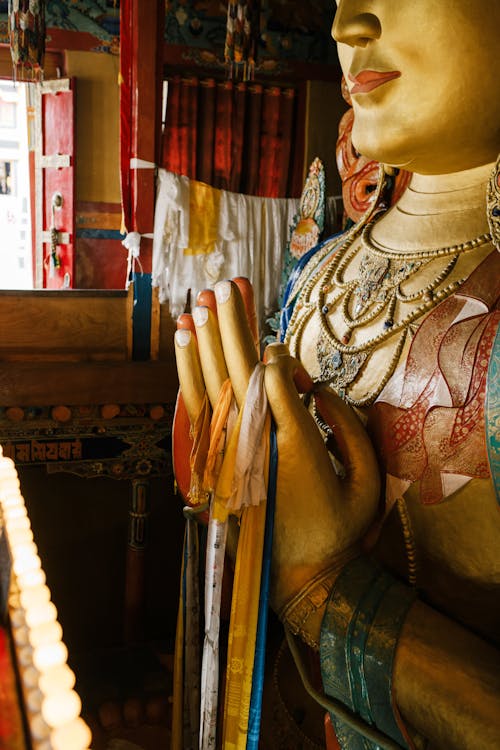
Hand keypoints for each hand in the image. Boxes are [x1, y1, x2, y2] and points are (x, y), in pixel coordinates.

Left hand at [174, 280, 379, 611]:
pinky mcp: (213, 467)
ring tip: (198, 304)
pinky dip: (188, 378)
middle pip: (236, 374)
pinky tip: (184, 346)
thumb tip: (318, 390)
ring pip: (209, 389)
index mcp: (294, 450)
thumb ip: (350, 428)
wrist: (305, 579)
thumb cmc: (343, 529)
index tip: (273, 339)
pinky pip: (195, 414)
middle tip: (226, 286)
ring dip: (203, 344)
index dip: (273, 355)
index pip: (275, 385)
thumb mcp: (370, 482)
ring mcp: (227, 458)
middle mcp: (253, 448)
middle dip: (231, 326)